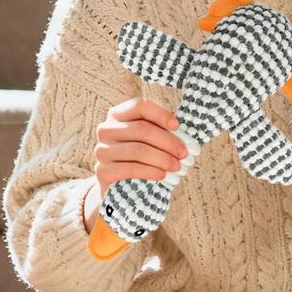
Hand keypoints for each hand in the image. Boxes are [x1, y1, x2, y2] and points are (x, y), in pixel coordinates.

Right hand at [84, 99, 186, 232]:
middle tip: (184, 153)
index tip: (177, 126)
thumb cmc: (142, 158)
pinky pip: (131, 169)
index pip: (140, 106)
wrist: (119, 185)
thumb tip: (189, 137)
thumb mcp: (151, 141)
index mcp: (119, 115)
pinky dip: (151, 171)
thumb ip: (164, 132)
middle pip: (141, 129)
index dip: (161, 114)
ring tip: (178, 166)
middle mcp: (106, 129)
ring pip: (138, 150)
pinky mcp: (103, 171)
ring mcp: (102, 150)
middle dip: (168, 142)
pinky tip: (163, 175)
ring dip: (163, 159)